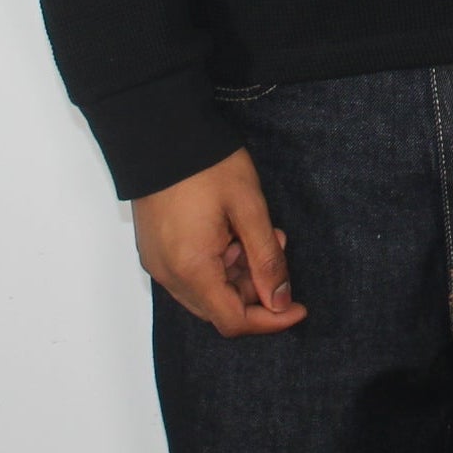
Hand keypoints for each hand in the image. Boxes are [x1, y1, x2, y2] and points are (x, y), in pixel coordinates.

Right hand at [132, 148, 306, 338]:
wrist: (162, 131)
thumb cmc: (208, 165)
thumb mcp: (249, 208)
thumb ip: (266, 258)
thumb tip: (280, 301)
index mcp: (192, 269)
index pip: (233, 320)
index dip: (270, 320)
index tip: (298, 307)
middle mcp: (169, 275)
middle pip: (219, 308)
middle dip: (255, 289)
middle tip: (276, 246)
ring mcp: (158, 264)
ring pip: (206, 291)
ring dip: (238, 272)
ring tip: (257, 231)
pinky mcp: (155, 250)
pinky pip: (191, 273)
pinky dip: (217, 263)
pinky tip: (233, 231)